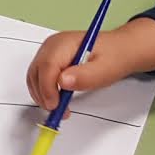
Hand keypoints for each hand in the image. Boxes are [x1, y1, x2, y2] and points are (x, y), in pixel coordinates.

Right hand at [25, 18, 154, 109]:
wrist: (120, 50)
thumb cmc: (114, 58)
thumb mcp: (105, 70)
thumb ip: (85, 76)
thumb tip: (62, 81)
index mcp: (65, 43)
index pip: (47, 66)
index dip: (47, 88)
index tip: (55, 106)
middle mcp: (52, 45)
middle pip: (36, 72)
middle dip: (43, 95)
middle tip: (58, 112)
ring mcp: (48, 52)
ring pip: (34, 77)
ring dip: (43, 96)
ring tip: (60, 108)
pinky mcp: (49, 59)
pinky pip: (39, 77)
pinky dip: (45, 91)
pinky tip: (57, 100)